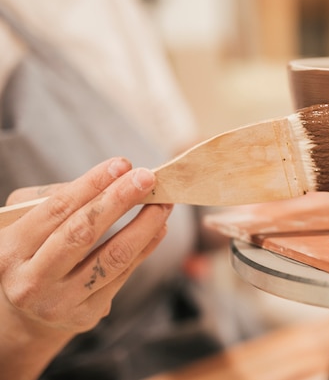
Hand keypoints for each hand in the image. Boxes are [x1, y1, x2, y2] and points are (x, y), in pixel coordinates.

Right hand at [0, 157, 172, 378]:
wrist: (26, 312)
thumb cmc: (31, 253)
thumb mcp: (26, 223)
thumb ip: (59, 199)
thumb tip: (114, 178)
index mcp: (8, 251)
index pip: (56, 210)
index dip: (92, 184)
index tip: (122, 164)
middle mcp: (31, 281)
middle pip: (83, 233)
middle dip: (119, 200)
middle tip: (146, 177)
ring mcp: (60, 303)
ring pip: (113, 257)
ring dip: (144, 225)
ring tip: (163, 202)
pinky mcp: (88, 315)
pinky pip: (125, 274)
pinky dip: (146, 246)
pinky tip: (158, 227)